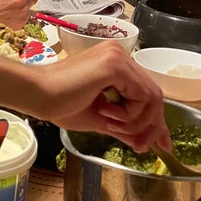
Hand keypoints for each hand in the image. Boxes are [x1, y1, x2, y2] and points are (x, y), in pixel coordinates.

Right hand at [38, 41, 170, 152]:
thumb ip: (124, 127)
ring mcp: (118, 57)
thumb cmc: (60, 104)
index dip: (156, 119)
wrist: (39, 95)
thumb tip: (143, 142)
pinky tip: (106, 114)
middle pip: (154, 94)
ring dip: (136, 122)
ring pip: (150, 97)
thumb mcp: (100, 119)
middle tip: (142, 147)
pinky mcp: (114, 65)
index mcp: (115, 62)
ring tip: (110, 125)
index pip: (147, 90)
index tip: (161, 144)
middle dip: (152, 125)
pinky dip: (129, 114)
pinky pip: (140, 96)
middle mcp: (120, 53)